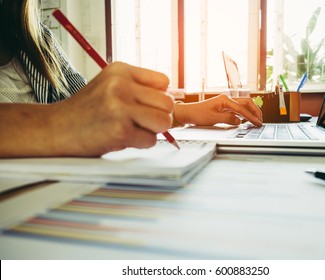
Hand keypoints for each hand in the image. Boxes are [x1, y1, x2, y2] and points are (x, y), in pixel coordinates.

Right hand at [0, 62, 172, 156]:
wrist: (55, 129)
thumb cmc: (86, 110)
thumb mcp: (109, 86)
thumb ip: (139, 88)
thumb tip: (173, 101)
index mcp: (120, 70)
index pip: (164, 82)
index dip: (158, 98)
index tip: (146, 106)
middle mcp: (120, 85)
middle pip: (168, 103)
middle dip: (157, 116)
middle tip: (138, 121)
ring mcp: (120, 107)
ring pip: (163, 122)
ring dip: (151, 131)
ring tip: (130, 129)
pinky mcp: (120, 130)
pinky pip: (151, 140)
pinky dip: (140, 143)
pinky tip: (121, 138)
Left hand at [173, 94, 261, 126]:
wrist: (189, 113)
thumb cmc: (198, 114)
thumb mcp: (213, 118)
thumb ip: (227, 119)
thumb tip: (240, 121)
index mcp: (225, 100)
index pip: (242, 108)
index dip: (251, 116)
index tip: (257, 123)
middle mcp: (227, 99)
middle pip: (246, 103)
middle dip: (255, 111)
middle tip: (261, 120)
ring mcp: (226, 103)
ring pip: (243, 105)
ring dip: (251, 112)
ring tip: (257, 120)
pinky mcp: (224, 107)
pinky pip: (238, 109)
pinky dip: (245, 114)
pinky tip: (247, 119)